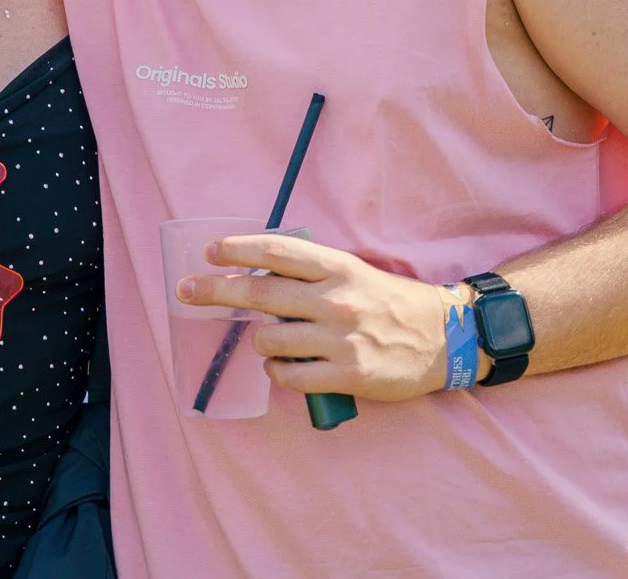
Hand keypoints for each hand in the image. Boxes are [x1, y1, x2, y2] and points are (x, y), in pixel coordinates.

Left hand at [175, 233, 451, 401]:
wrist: (442, 337)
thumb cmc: (388, 301)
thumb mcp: (353, 272)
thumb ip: (310, 274)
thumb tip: (255, 275)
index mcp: (337, 267)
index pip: (276, 253)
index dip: (237, 250)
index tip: (208, 252)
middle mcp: (336, 300)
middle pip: (258, 294)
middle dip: (214, 291)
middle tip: (185, 290)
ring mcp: (340, 339)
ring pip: (267, 341)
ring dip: (260, 342)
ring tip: (275, 342)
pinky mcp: (347, 375)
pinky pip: (288, 376)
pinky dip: (278, 371)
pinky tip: (286, 366)